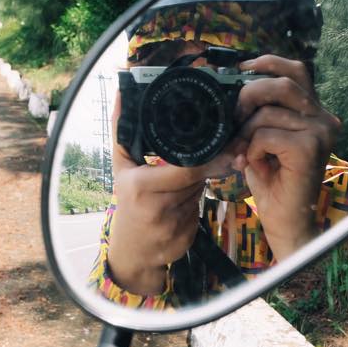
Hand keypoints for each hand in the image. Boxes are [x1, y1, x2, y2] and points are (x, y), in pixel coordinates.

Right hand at [106, 95, 234, 295]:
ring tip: (192, 178)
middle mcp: (155, 206)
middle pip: (196, 179)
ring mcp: (171, 225)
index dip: (206, 158)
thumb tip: (122, 95)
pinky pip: (199, 210)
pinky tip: (187, 202)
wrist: (131, 251)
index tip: (222, 145)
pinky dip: (198, 201)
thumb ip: (122, 131)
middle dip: (209, 166)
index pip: (184, 168)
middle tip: (226, 152)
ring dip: (203, 182)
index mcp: (139, 185)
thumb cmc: (128, 201)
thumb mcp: (121, 167)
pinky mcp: (185, 239)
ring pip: (200, 192)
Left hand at [231, 55, 340, 259]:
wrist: (286, 221)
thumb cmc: (271, 180)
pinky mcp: (310, 148)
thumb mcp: (260, 138)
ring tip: (241, 152)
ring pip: (268, 112)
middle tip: (233, 118)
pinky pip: (266, 135)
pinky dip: (251, 149)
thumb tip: (231, 84)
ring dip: (244, 132)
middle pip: (282, 83)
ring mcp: (321, 132)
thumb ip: (256, 112)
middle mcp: (324, 118)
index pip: (295, 70)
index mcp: (314, 112)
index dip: (266, 64)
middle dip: (248, 96)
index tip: (240, 70)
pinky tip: (255, 165)